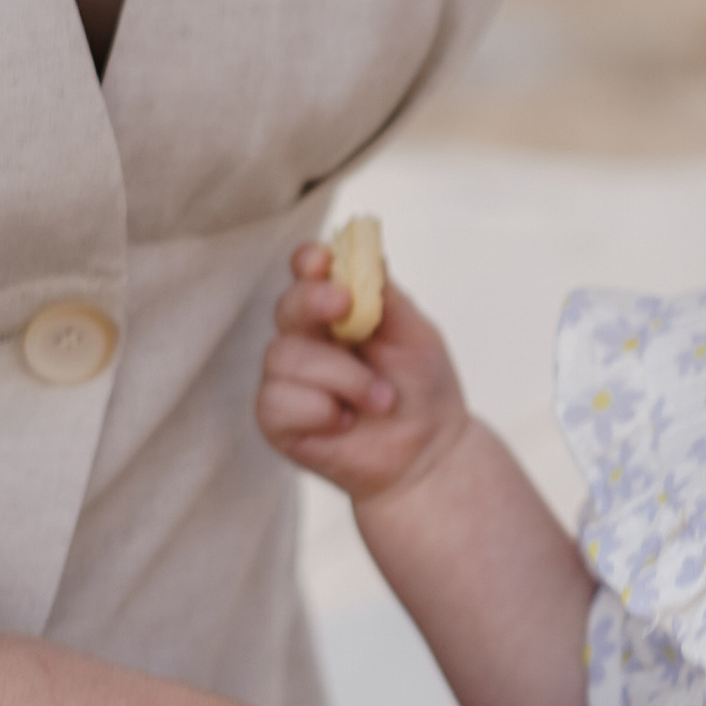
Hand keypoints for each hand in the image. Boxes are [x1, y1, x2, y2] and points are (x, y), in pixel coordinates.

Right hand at [258, 249, 468, 511]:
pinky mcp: (278, 419)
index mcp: (338, 310)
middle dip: (313, 302)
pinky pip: (277, 401)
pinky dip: (318, 410)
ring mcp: (288, 379)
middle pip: (287, 305)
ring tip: (381, 400)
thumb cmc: (422, 390)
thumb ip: (386, 295)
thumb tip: (363, 250)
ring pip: (284, 355)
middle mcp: (307, 338)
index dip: (308, 262)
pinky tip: (345, 422)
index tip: (322, 260)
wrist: (429, 455)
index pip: (308, 273)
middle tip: (346, 309)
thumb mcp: (416, 334)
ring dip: (342, 377)